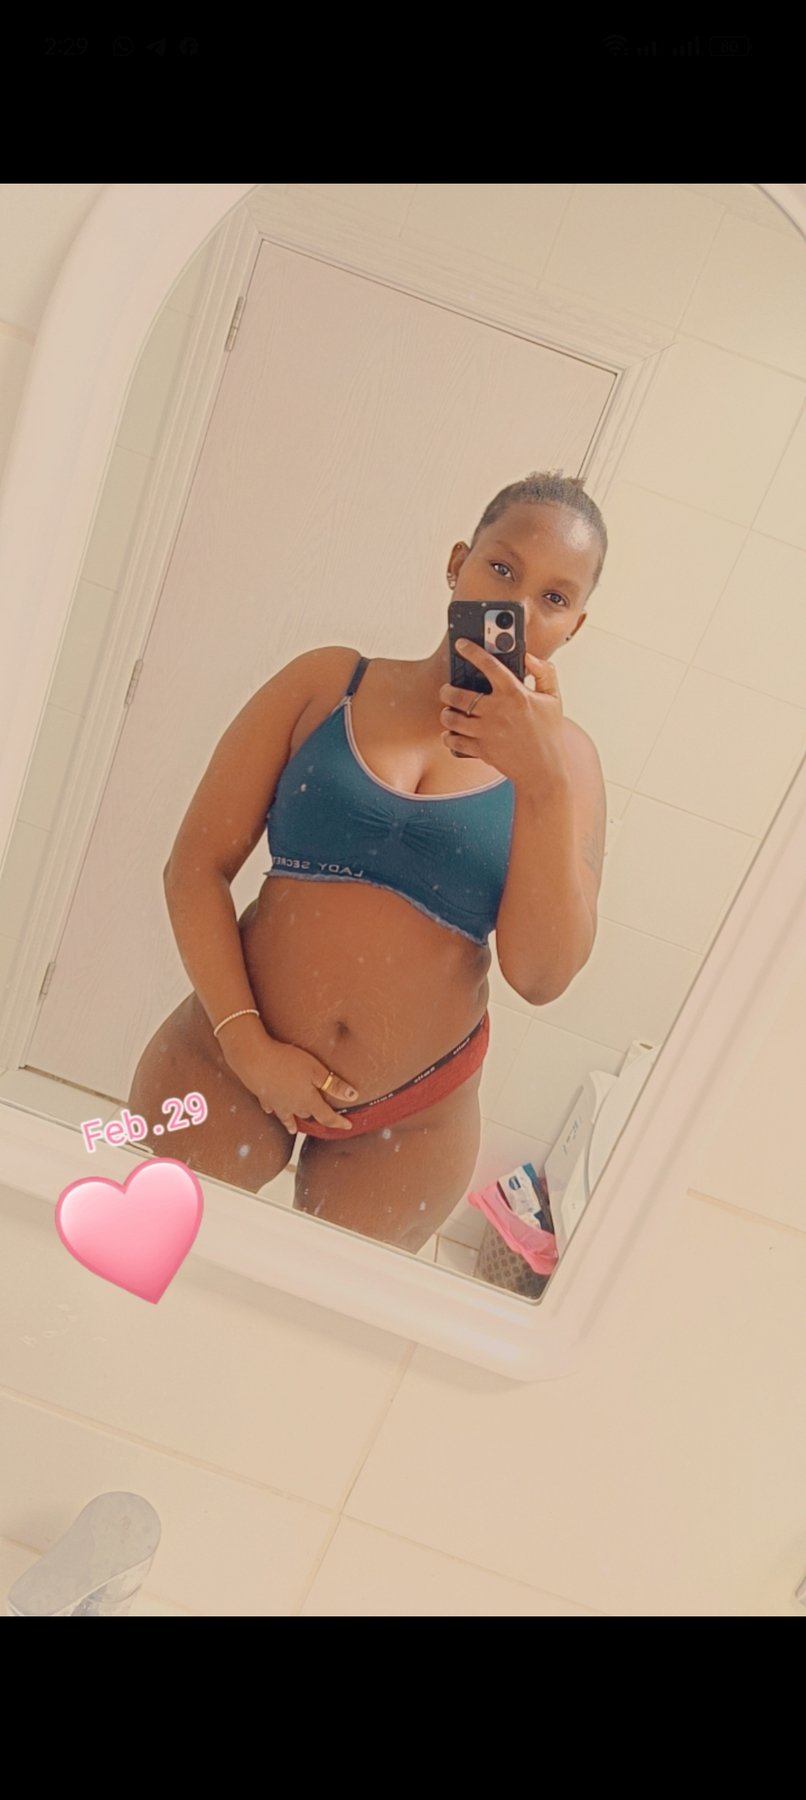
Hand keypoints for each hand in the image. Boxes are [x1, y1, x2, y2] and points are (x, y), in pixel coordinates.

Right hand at [236, 1040, 358, 1133]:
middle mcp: (292, 1106)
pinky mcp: (263, 1095)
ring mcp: (276, 1102)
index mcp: (307, 1100)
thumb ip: (334, 1084)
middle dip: (316, 1119)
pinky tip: (271, 1110)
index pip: (327, 1117)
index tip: (348, 1127)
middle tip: (322, 1122)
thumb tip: (353, 1096)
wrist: (254, 1059)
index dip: (338, 1123)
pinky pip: (270, 1106)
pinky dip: (273, 1110)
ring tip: (293, 1130)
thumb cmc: (287, 1062)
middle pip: (307, 1116)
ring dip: (291, 1123)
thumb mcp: (316, 1070)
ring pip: (286, 1116)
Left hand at [439, 639, 568, 790]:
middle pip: (457, 694)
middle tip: (447, 690)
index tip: (461, 645)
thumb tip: (528, 657)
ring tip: (450, 712)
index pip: (488, 664)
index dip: (471, 651)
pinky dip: (449, 737)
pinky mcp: (481, 750)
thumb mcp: (553, 699)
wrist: (544, 770)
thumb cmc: (549, 733)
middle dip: (446, 690)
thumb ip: (544, 672)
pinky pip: (453, 740)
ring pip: (451, 718)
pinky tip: (452, 733)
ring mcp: (487, 731)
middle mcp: (497, 710)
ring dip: (446, 714)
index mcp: (515, 693)